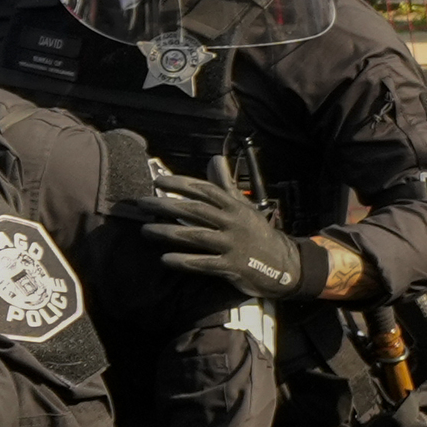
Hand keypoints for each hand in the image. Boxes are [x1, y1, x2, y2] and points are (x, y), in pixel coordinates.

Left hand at [141, 155, 303, 294]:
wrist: (283, 264)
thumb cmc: (257, 233)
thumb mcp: (244, 207)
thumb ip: (225, 185)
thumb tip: (214, 159)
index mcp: (235, 206)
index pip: (205, 190)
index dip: (181, 184)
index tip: (158, 181)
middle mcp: (233, 223)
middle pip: (195, 210)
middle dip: (167, 205)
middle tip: (143, 203)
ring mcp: (232, 245)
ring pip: (196, 236)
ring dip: (168, 233)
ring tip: (145, 230)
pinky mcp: (231, 267)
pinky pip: (204, 263)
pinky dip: (184, 261)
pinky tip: (165, 259)